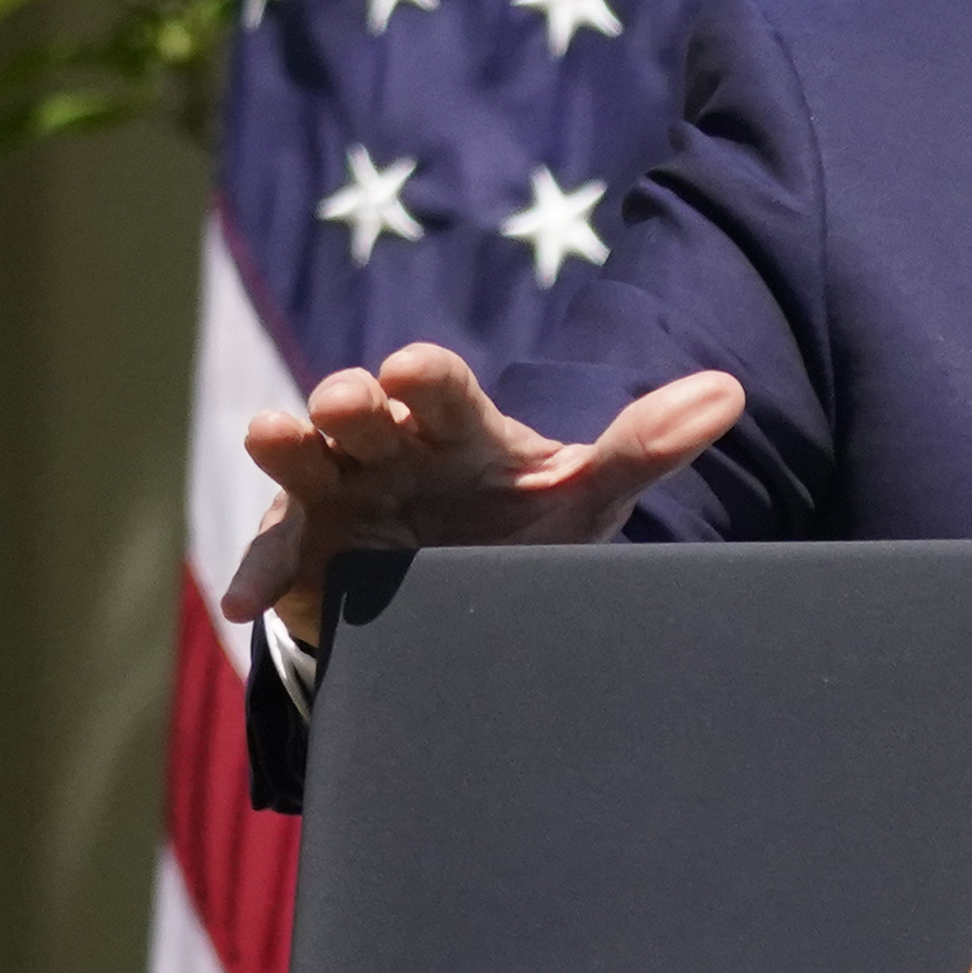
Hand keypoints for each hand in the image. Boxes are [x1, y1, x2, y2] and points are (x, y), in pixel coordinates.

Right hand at [226, 344, 746, 643]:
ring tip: (270, 435)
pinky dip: (257, 573)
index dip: (427, 378)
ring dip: (286, 444)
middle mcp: (387, 443)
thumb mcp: (584, 493)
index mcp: (454, 424)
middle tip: (345, 402)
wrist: (467, 592)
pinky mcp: (302, 547)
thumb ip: (645, 445)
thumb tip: (730, 392)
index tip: (416, 371)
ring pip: (303, 458)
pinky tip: (241, 601)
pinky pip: (274, 554)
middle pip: (360, 409)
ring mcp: (336, 490)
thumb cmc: (522, 526)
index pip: (442, 389)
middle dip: (348, 401)